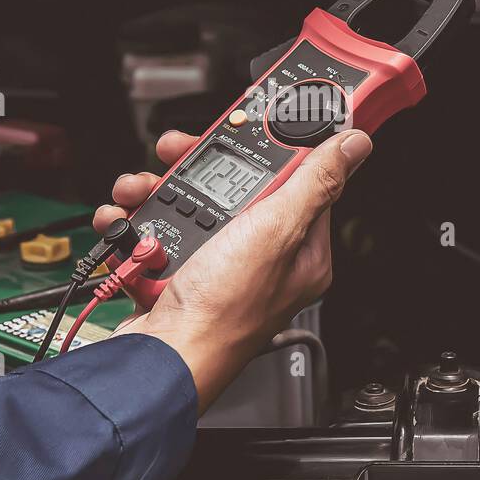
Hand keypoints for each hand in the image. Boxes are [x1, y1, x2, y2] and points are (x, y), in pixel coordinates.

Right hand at [93, 128, 372, 410]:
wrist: (163, 357)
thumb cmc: (224, 309)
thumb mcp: (277, 229)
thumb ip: (315, 182)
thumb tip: (354, 144)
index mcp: (300, 250)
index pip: (298, 181)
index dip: (269, 149)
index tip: (246, 123)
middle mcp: (260, 258)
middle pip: (235, 188)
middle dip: (196, 166)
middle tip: (174, 152)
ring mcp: (216, 267)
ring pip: (188, 205)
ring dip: (155, 191)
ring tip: (139, 190)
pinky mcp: (176, 274)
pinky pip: (156, 233)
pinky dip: (135, 224)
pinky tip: (125, 224)